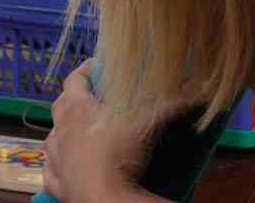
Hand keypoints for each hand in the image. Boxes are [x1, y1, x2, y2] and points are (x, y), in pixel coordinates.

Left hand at [41, 64, 171, 201]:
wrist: (104, 199)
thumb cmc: (120, 154)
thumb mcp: (150, 123)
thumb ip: (175, 102)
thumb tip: (203, 87)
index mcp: (78, 109)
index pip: (74, 80)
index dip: (85, 70)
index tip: (97, 65)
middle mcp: (60, 131)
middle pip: (60, 107)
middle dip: (74, 99)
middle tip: (92, 99)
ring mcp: (56, 159)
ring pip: (52, 139)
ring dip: (63, 133)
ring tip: (79, 131)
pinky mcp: (58, 184)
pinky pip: (51, 172)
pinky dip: (56, 167)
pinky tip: (63, 167)